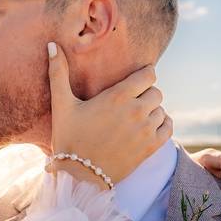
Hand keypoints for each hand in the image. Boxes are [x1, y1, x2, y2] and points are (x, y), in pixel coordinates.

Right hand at [48, 42, 171, 187]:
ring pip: (161, 109)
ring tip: (135, 115)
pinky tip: (148, 126)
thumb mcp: (62, 105)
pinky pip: (168, 127)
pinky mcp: (150, 148)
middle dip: (145, 93)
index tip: (135, 80)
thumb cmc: (68, 138)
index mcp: (117, 97)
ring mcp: (145, 130)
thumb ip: (58, 73)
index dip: (143, 75)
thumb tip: (52, 44)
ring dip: (152, 110)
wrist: (79, 176)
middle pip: (156, 91)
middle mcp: (136, 111)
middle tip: (131, 100)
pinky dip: (162, 124)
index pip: (149, 75)